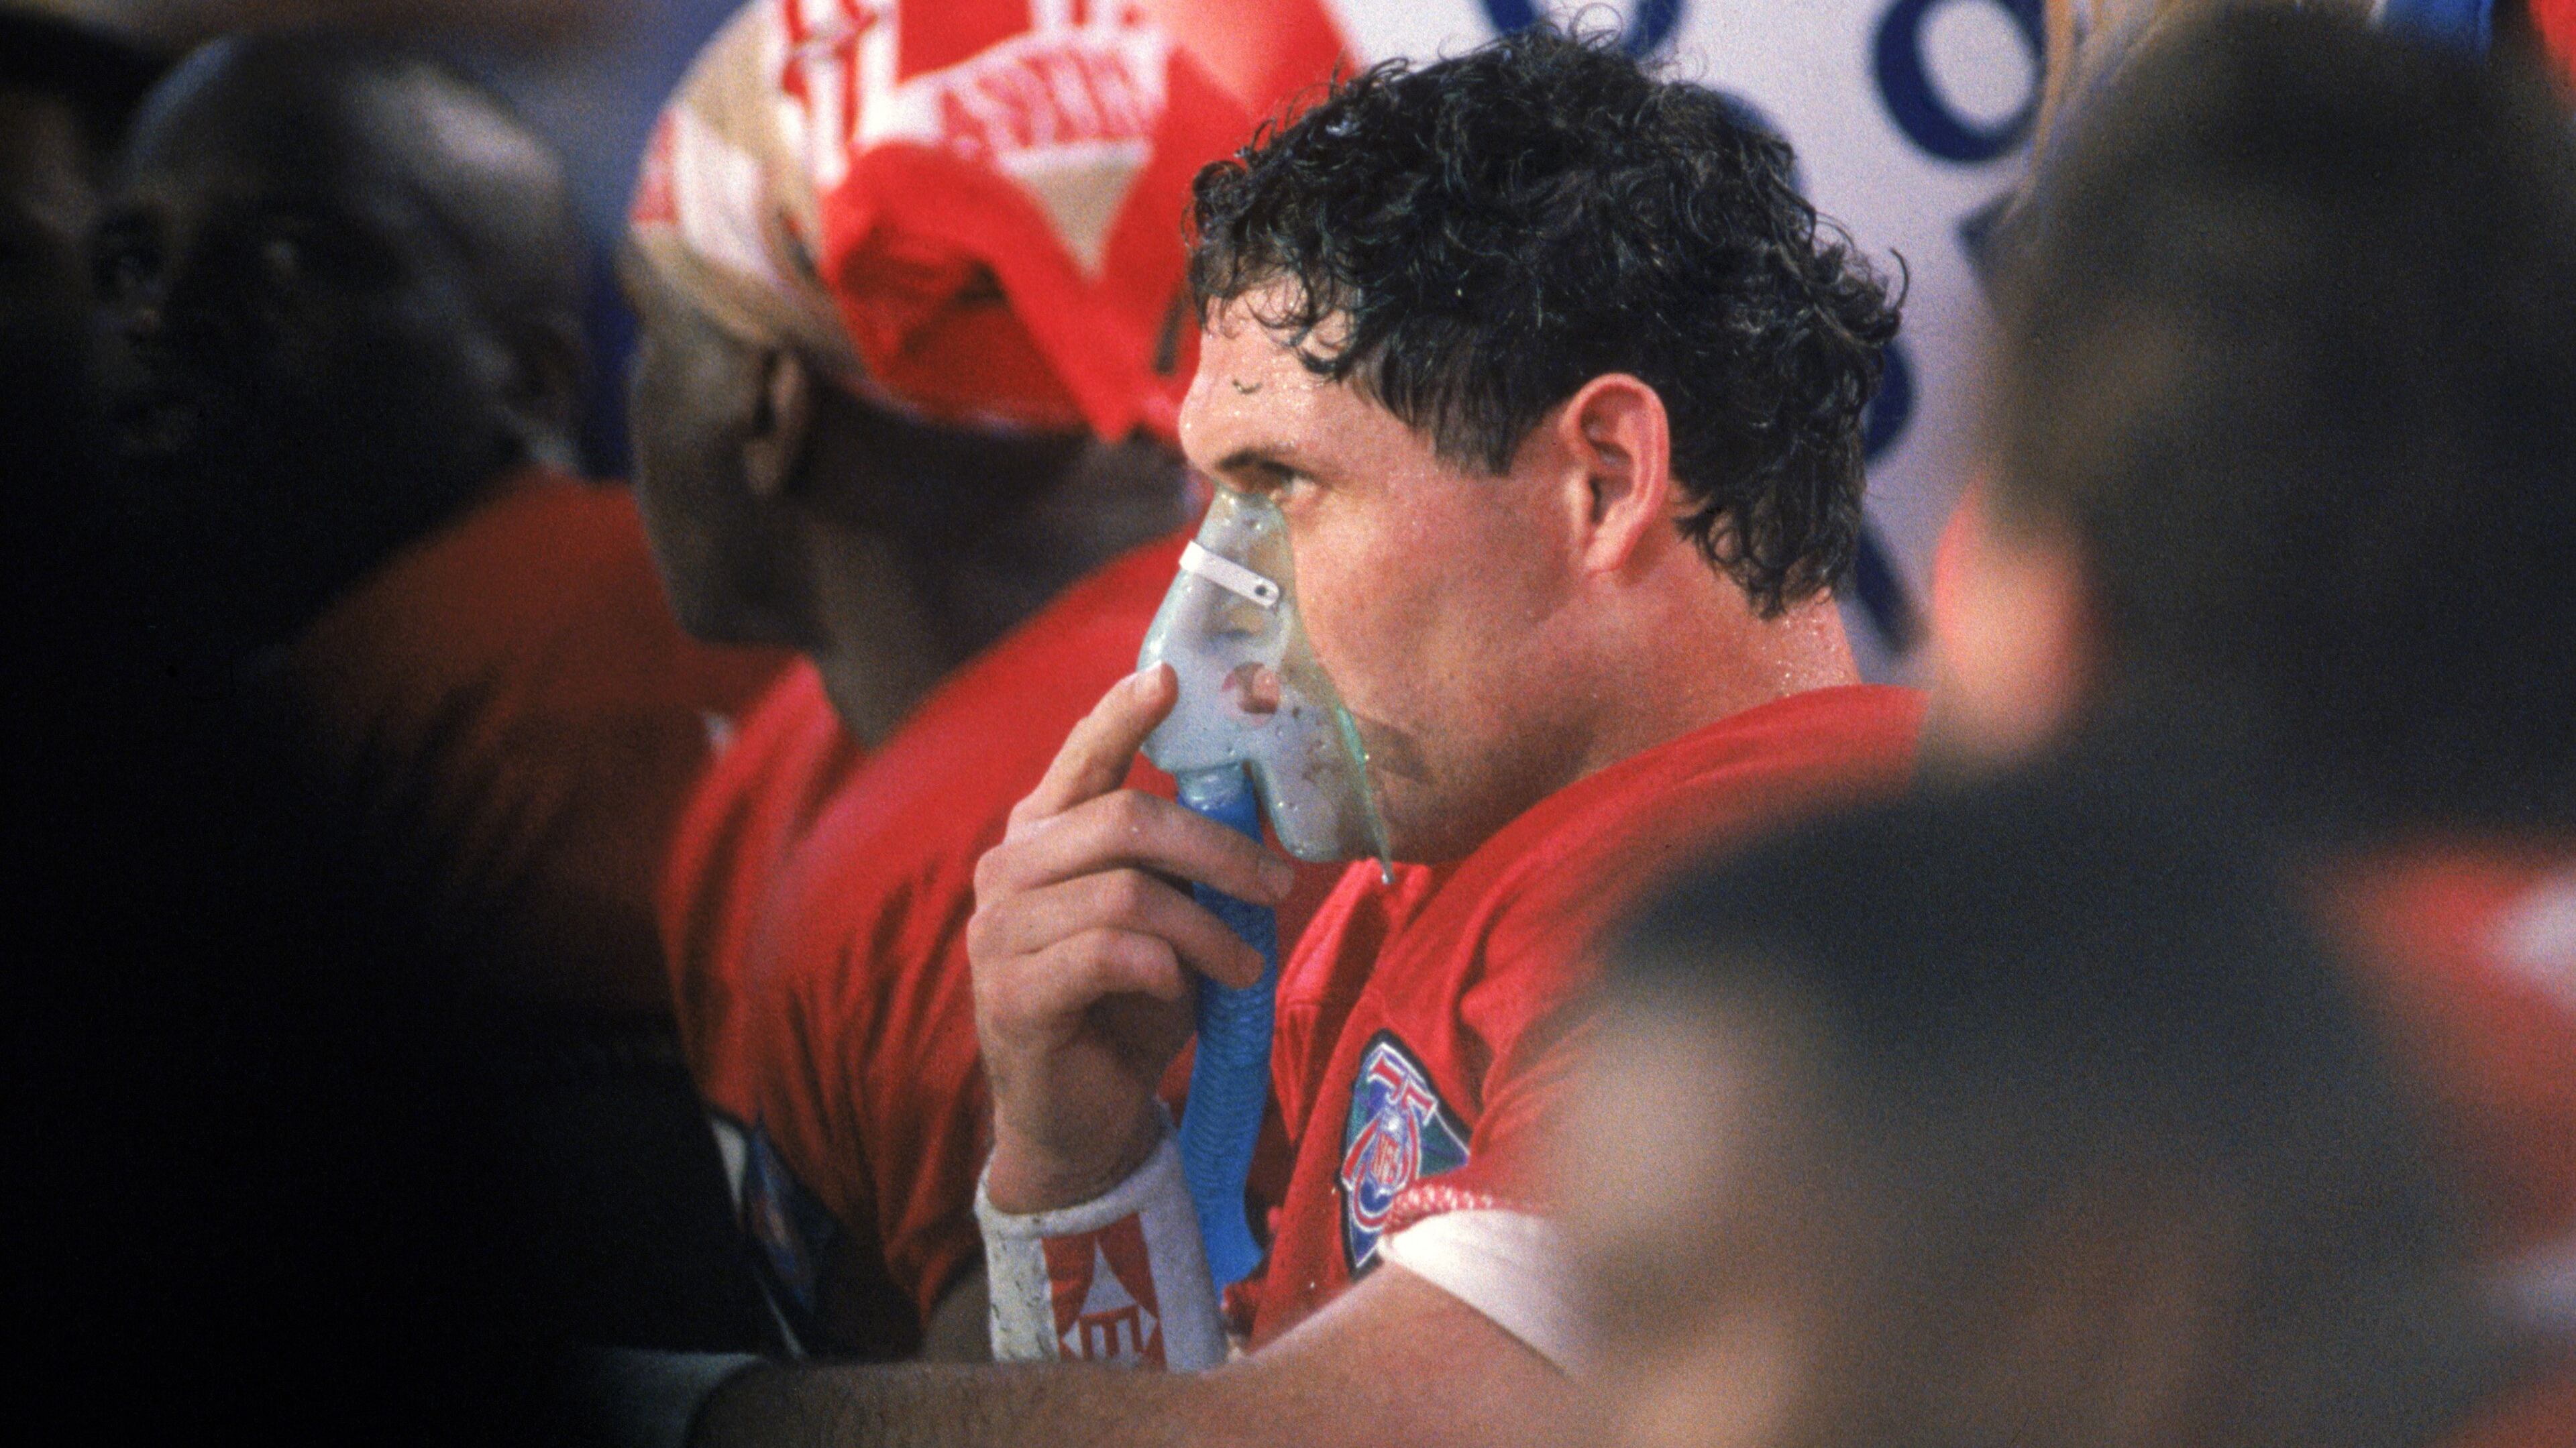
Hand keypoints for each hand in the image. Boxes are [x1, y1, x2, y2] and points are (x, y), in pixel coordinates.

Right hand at [967, 664, 1295, 1212]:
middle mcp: (1008, 870)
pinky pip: (1108, 955)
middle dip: (1218, 849)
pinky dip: (1165, 971)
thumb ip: (1185, 867)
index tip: (1170, 676)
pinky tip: (1181, 995)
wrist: (1080, 1117)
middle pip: (1124, 820)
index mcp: (1042, 835)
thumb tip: (1255, 810)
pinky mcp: (1011, 995)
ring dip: (1206, 930)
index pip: (1082, 758)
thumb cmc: (1129, 1006)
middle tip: (1278, 885)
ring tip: (1245, 967)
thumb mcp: (1168, 921)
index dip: (1124, 713)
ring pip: (1126, 893)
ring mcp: (999, 932)